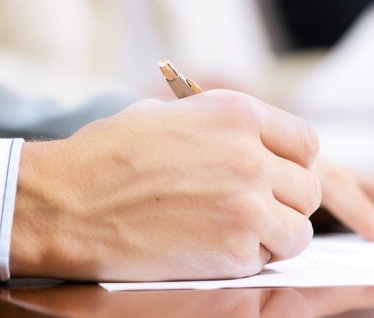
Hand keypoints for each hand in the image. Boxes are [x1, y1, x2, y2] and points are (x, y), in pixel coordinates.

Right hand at [10, 91, 321, 281]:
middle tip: (252, 210)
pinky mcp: (233, 251)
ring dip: (274, 235)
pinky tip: (210, 248)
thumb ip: (225, 126)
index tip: (276, 176)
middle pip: (307, 188)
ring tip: (236, 233)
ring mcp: (246, 205)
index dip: (292, 164)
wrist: (66, 202)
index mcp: (237, 113)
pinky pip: (267, 259)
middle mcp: (251, 156)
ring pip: (298, 229)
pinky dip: (247, 260)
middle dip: (285, 202)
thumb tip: (257, 143)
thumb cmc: (108, 155)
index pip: (305, 143)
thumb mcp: (174, 114)